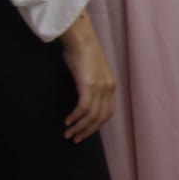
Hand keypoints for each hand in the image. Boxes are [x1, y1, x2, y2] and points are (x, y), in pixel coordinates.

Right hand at [57, 11, 115, 142]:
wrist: (81, 40)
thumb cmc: (83, 54)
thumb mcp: (92, 72)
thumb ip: (92, 85)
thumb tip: (84, 98)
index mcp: (111, 86)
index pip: (108, 112)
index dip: (97, 125)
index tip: (86, 132)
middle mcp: (108, 88)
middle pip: (101, 117)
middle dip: (88, 131)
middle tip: (76, 139)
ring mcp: (99, 86)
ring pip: (92, 116)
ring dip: (80, 128)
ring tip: (69, 134)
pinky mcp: (88, 84)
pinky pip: (83, 108)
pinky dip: (76, 117)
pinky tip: (67, 121)